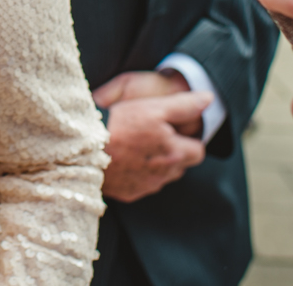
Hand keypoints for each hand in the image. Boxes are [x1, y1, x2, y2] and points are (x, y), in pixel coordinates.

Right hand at [94, 70, 210, 201]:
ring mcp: (147, 186)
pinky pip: (142, 184)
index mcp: (175, 153)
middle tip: (153, 136)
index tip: (173, 129)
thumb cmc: (119, 124)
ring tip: (136, 146)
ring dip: (156, 164)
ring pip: (162, 176)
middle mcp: (165, 175)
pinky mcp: (129, 193)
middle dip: (173, 152)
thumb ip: (184, 105)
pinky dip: (137, 173)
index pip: (198, 151)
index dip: (188, 139)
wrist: (84, 149)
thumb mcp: (153, 107)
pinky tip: (123, 159)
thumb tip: (209, 99)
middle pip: (181, 165)